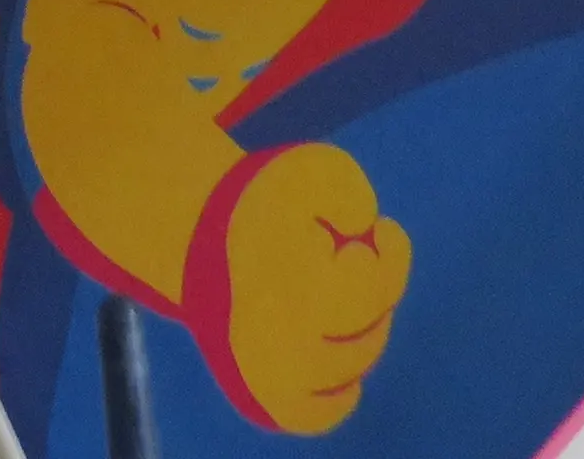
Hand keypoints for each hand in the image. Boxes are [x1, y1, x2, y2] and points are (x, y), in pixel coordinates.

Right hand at [207, 142, 410, 433]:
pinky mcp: (263, 398)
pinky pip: (318, 415)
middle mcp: (283, 341)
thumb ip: (346, 188)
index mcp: (292, 284)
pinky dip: (340, 395)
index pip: (375, 286)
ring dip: (363, 329)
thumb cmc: (257, 204)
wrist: (193, 237)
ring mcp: (274, 376)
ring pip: (351, 367)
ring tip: (343, 295)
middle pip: (368, 326)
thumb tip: (364, 227)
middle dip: (373, 287)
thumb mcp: (304, 168)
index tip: (381, 230)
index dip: (390, 253)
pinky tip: (344, 361)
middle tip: (355, 258)